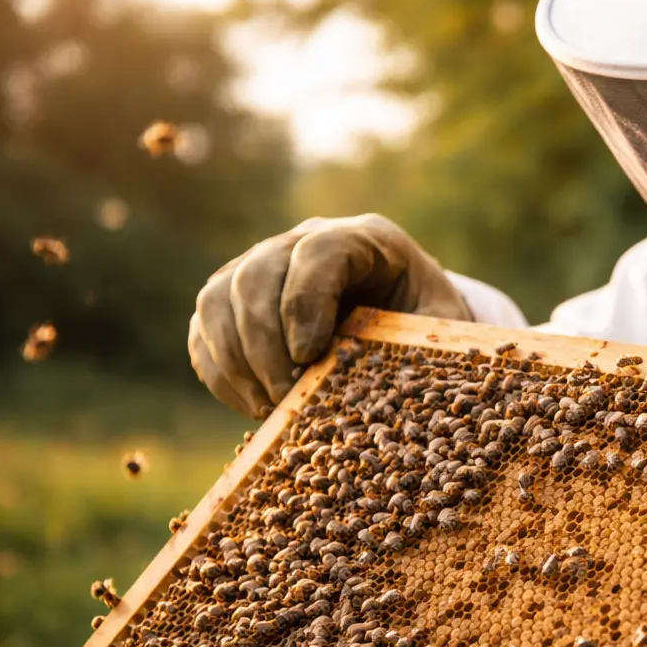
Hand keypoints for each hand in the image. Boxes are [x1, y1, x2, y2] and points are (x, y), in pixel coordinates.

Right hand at [188, 214, 470, 417]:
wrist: (405, 314)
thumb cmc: (428, 323)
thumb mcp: (441, 329)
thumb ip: (420, 343)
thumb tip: (389, 387)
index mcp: (366, 239)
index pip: (318, 251)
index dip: (305, 302)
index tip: (308, 356)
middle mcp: (304, 240)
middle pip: (255, 273)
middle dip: (264, 343)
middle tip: (285, 396)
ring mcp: (263, 265)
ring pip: (217, 298)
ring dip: (235, 358)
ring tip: (268, 406)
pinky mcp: (235, 300)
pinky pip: (204, 328)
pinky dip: (219, 370)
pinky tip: (251, 404)